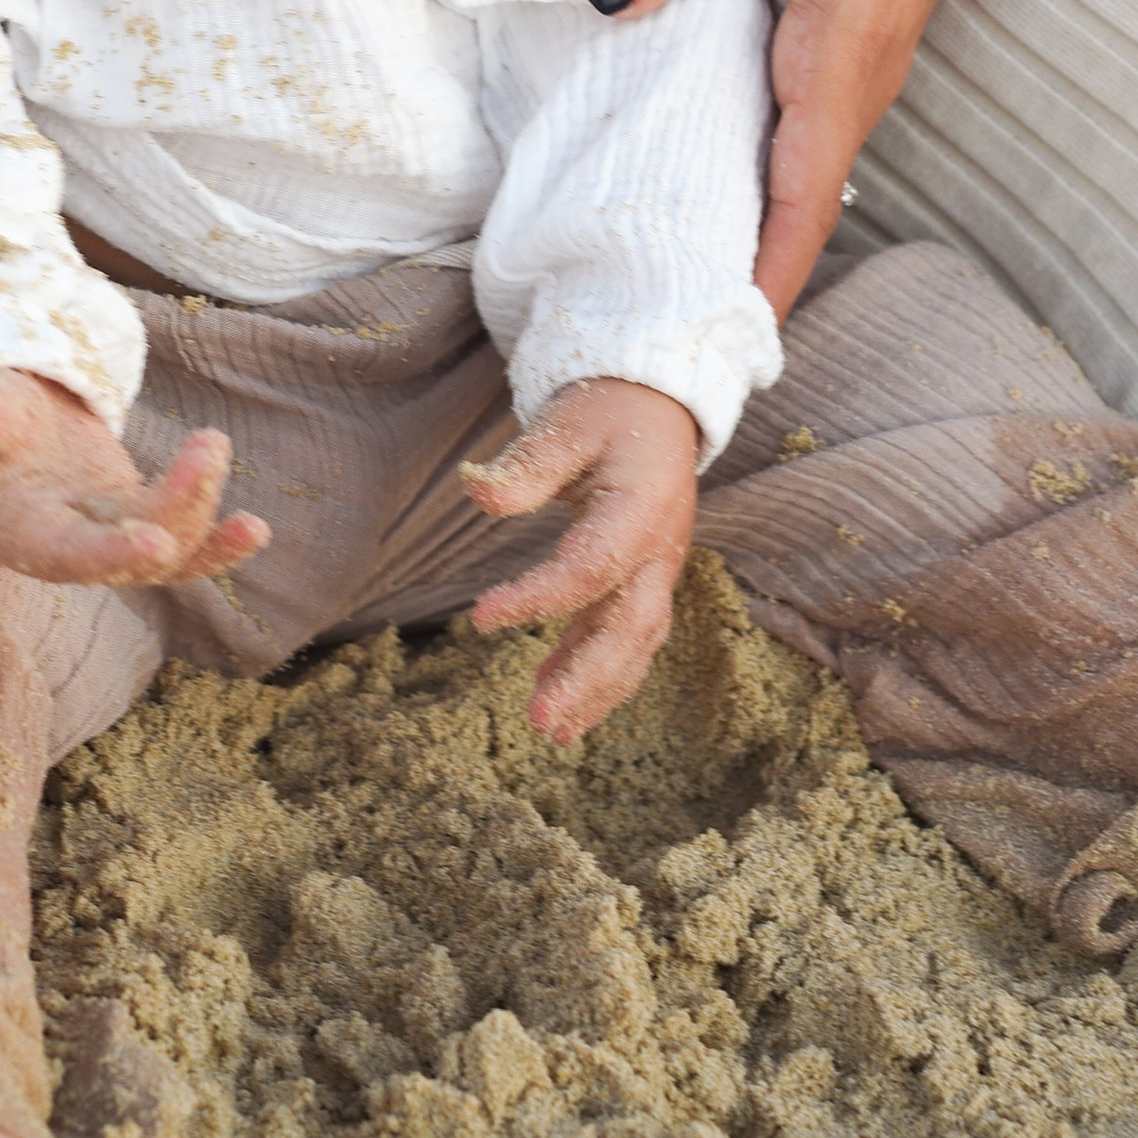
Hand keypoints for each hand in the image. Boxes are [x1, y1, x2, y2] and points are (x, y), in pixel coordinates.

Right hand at [0, 367, 271, 587]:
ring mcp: (105, 536)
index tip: (155, 544)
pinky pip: (181, 540)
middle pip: (128, 554)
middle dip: (177, 510)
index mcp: (17, 531)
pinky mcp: (134, 518)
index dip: (108, 554)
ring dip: (201, 508)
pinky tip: (255, 529)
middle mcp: (65, 550)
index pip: (64, 554)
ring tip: (213, 442)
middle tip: (208, 445)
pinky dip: (218, 542)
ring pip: (165, 547)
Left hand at [463, 378, 700, 744]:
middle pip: (631, 627)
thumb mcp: (569, 422)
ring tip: (550, 731)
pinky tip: (562, 707)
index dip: (537, 597)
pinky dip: (599, 675)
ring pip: (635, 644)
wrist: (660, 406)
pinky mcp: (645, 581)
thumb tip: (477, 493)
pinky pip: (628, 639)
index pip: (589, 567)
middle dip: (588, 679)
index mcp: (642, 508)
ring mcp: (657, 570)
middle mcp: (659, 550)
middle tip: (539, 720)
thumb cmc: (608, 410)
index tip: (480, 616)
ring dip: (596, 690)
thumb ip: (528, 464)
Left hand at [576, 0, 1137, 324]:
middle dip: (730, 274)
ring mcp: (865, 58)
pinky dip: (754, 160)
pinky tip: (692, 156)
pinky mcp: (858, 31)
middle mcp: (861, 77)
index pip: (795, 206)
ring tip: (654, 268)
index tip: (704, 351)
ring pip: (797, 167)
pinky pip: (801, 121)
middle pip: (792, 205)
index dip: (754, 285)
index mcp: (841, 54)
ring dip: (740, 220)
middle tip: (650, 326)